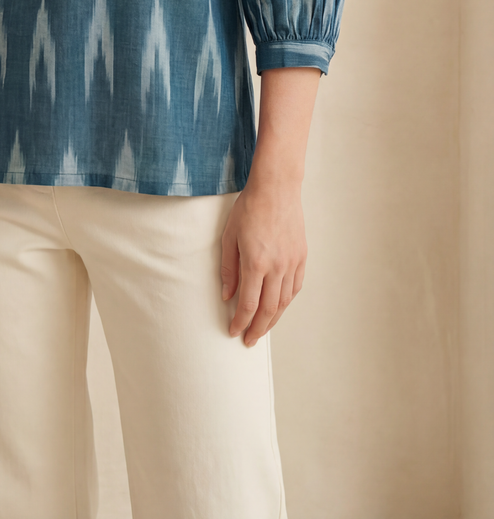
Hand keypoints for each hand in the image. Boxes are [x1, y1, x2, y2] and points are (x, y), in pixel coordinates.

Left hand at [220, 178, 306, 346]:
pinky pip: (295, 287)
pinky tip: (279, 306)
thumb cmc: (249, 208)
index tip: (234, 331)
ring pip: (284, 302)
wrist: (276, 188)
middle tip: (249, 340)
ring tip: (263, 328)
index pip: (248, 304)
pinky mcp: (301, 256)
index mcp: (256, 263)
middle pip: (269, 309)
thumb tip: (227, 295)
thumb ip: (228, 268)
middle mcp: (277, 267)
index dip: (240, 322)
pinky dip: (287, 301)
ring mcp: (291, 262)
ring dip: (274, 319)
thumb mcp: (229, 236)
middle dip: (257, 328)